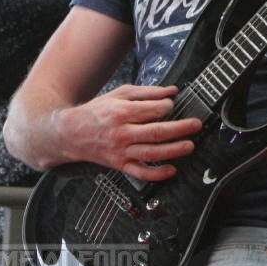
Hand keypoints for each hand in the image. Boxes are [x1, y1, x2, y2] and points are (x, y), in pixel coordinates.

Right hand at [59, 84, 202, 180]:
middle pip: (156, 132)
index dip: (167, 107)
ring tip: (190, 145)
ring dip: (173, 151)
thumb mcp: (120, 94)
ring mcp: (121, 151)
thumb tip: (172, 90)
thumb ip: (148, 92)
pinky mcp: (120, 165)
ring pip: (151, 153)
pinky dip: (156, 174)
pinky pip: (140, 173)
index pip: (152, 111)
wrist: (70, 133)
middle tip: (196, 124)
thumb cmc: (97, 111)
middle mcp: (122, 133)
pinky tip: (171, 170)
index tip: (172, 104)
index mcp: (122, 113)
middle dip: (179, 129)